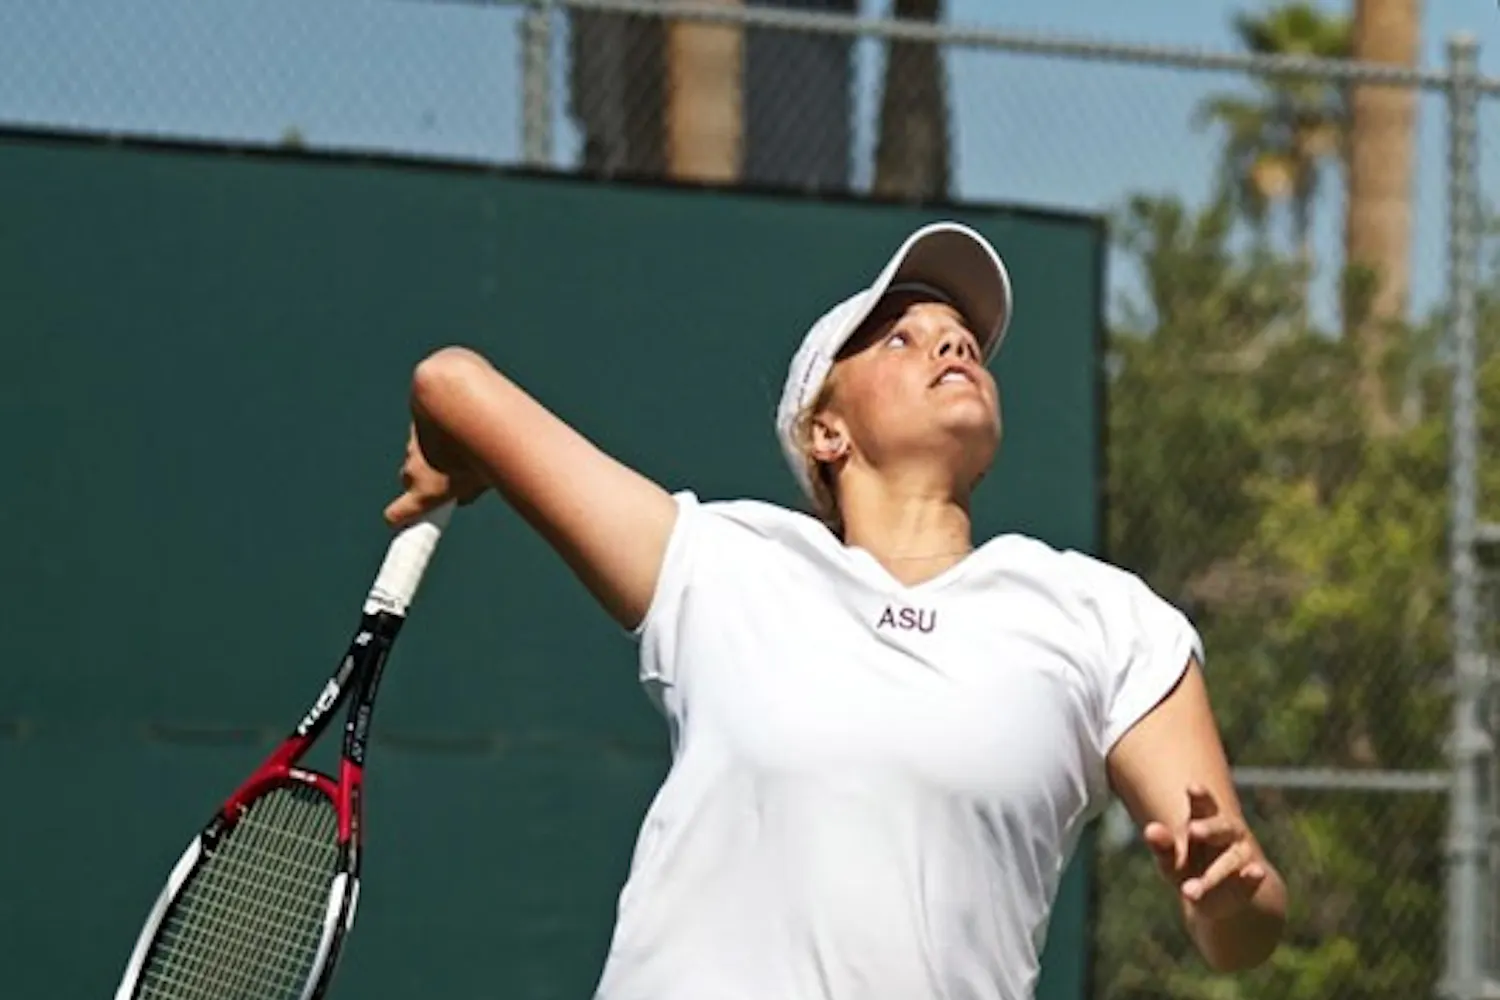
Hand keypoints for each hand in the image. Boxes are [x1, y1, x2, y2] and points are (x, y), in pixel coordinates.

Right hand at [383, 419, 486, 527]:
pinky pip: (423, 434)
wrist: (469, 412)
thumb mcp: (483, 482)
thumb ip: (468, 493)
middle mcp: (412, 472)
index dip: (400, 518)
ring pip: (416, 456)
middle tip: (448, 475)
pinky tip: (458, 427)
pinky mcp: (416, 427)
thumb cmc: (481, 454)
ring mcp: (411, 448)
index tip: (405, 519)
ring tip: (460, 445)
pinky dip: (435, 433)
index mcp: (425, 493)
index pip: (395, 515)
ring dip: (430, 454)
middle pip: (408, 482)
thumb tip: (461, 496)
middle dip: (423, 480)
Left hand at [1143, 783, 1267, 921]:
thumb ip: (1162, 845)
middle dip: (1208, 828)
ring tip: (1187, 891)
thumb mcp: (1173, 860)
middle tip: (1193, 830)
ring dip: (1212, 876)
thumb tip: (1150, 829)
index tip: (1192, 787)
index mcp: (1204, 821)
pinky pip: (1255, 875)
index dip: (1199, 796)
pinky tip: (1256, 872)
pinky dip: (1255, 874)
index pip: (1202, 805)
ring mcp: (1242, 855)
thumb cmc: (1192, 868)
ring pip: (1229, 861)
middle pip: (1220, 828)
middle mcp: (1227, 833)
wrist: (1226, 897)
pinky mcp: (1254, 878)